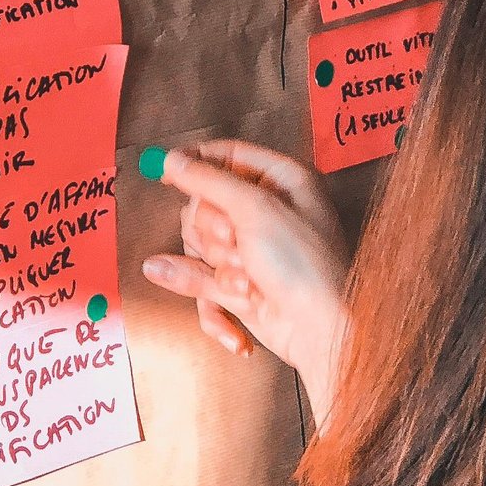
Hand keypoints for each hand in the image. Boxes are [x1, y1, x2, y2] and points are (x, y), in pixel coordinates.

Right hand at [140, 140, 349, 423]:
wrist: (320, 330)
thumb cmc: (304, 265)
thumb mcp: (255, 209)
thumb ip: (208, 180)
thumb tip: (173, 160)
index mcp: (282, 182)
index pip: (228, 155)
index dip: (196, 162)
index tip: (166, 172)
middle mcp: (266, 212)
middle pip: (204, 204)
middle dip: (213, 233)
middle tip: (236, 245)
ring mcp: (251, 252)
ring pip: (198, 247)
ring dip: (218, 270)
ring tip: (249, 283)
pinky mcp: (240, 288)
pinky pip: (204, 289)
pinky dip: (216, 306)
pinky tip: (236, 315)